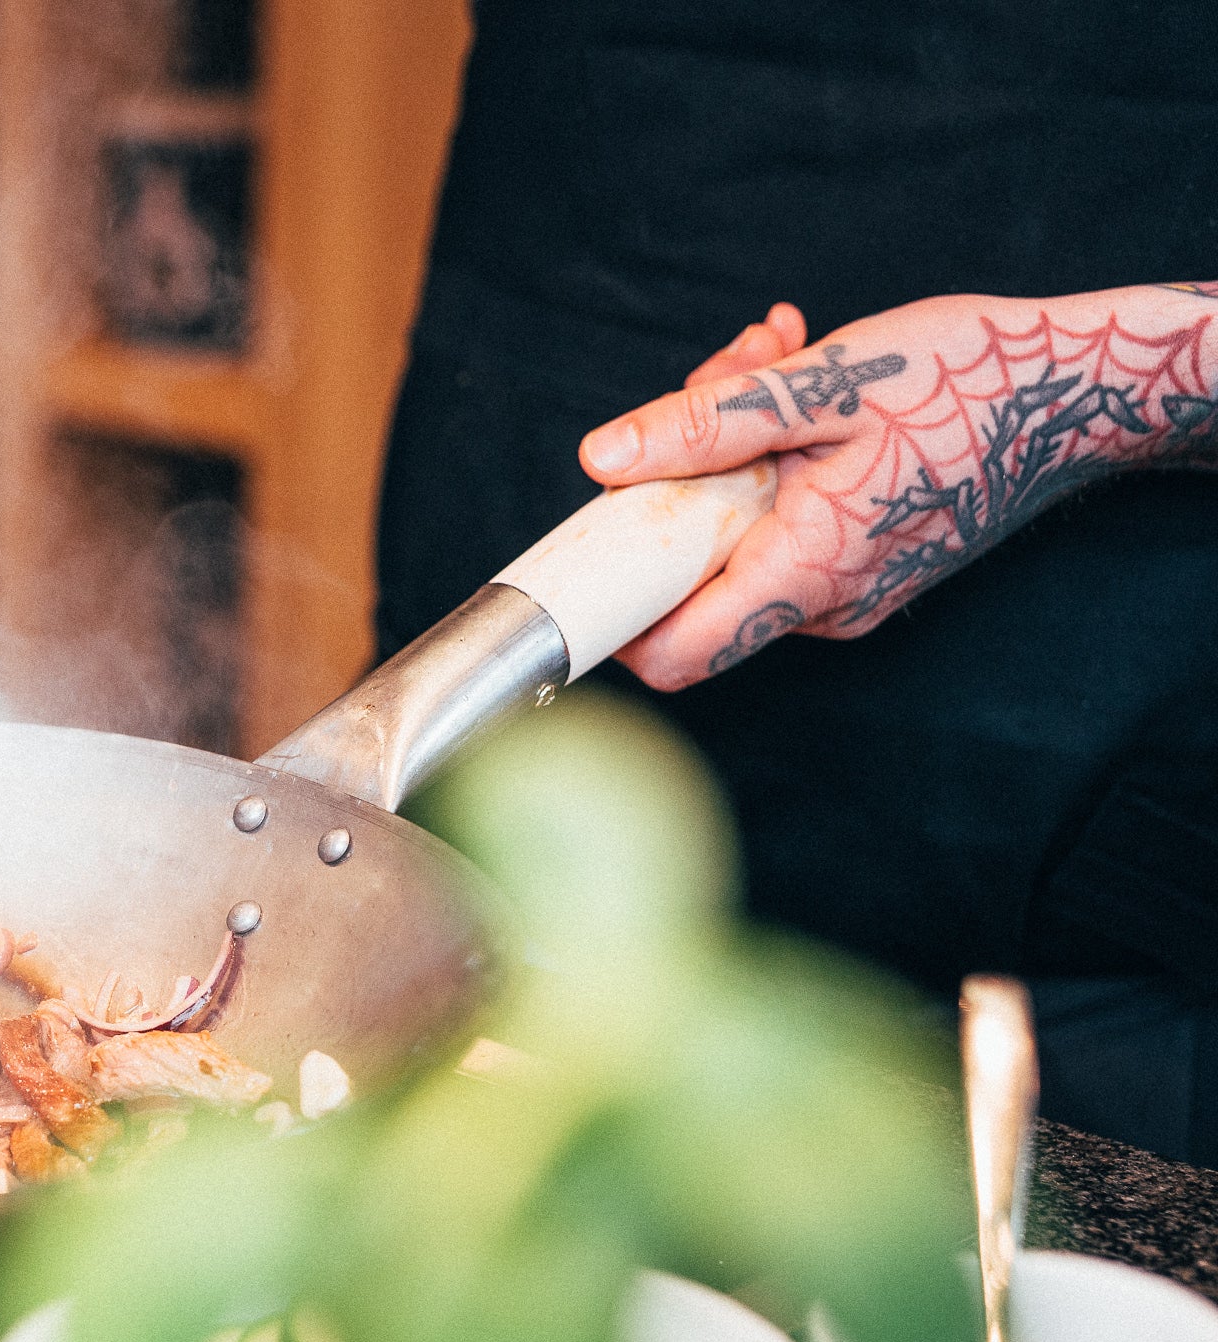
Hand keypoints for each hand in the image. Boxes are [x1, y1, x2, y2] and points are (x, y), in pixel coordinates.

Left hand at [579, 286, 1217, 686]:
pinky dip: (772, 466)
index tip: (585, 553)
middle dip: (679, 474)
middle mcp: (824, 602)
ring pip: (735, 541)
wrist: (1085, 389)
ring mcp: (849, 590)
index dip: (611, 616)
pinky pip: (782, 532)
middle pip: (693, 575)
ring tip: (773, 358)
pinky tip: (803, 395)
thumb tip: (602, 458)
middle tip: (728, 372)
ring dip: (728, 452)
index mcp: (805, 569)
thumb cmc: (973, 377)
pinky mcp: (864, 566)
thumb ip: (705, 427)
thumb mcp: (823, 384)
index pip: (671, 653)